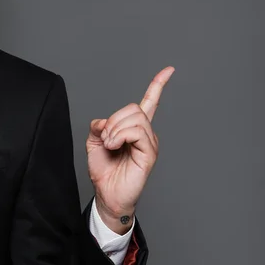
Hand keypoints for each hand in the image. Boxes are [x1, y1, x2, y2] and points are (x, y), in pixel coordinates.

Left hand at [86, 66, 174, 233]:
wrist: (106, 194)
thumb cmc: (104, 170)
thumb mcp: (94, 141)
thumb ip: (99, 125)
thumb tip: (106, 120)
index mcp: (135, 127)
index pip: (150, 101)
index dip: (158, 84)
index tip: (169, 70)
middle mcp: (146, 133)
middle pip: (134, 108)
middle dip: (114, 120)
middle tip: (105, 138)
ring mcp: (150, 142)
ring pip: (136, 118)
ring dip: (115, 129)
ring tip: (110, 144)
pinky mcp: (150, 153)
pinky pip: (138, 132)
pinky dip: (121, 135)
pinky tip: (115, 146)